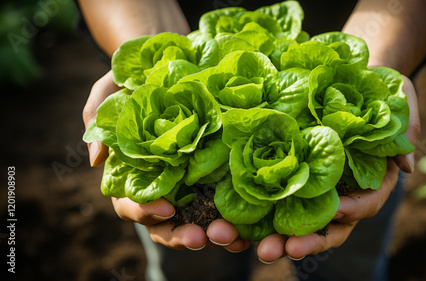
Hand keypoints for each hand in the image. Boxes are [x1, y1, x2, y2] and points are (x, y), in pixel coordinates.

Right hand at [82, 71, 250, 251]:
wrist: (166, 70)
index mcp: (130, 176)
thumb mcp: (109, 93)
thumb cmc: (132, 83)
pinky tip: (249, 231)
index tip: (167, 208)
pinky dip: (233, 223)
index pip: (131, 204)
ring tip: (232, 237)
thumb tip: (95, 160)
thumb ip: (96, 121)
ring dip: (212, 235)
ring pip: (195, 223)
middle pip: (164, 225)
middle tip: (202, 238)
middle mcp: (159, 188)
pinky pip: (221, 208)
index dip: (145, 211)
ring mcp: (187, 188)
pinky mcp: (212, 180)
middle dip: (182, 236)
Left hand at [256, 75, 419, 262]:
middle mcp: (343, 191)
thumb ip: (405, 130)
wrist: (351, 76)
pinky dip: (258, 215)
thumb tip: (406, 166)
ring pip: (298, 221)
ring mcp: (316, 187)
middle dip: (307, 241)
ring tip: (256, 248)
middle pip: (328, 226)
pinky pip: (275, 200)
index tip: (337, 210)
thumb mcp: (400, 100)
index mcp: (371, 179)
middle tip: (282, 249)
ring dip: (276, 237)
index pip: (365, 203)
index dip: (353, 209)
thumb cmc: (379, 89)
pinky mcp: (291, 176)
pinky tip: (236, 225)